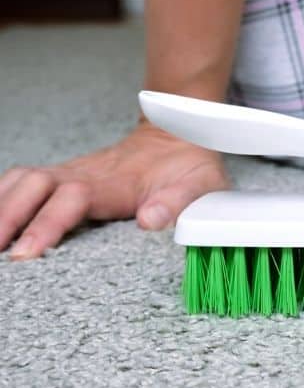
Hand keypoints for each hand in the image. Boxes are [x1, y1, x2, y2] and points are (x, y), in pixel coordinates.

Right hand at [0, 122, 227, 259]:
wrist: (178, 135)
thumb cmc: (189, 167)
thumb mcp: (200, 184)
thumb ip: (178, 201)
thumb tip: (150, 221)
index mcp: (116, 182)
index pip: (73, 198)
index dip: (47, 223)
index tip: (26, 252)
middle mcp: (85, 174)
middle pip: (34, 186)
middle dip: (7, 217)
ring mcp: (70, 173)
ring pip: (21, 181)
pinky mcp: (63, 176)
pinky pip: (21, 181)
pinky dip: (1, 196)